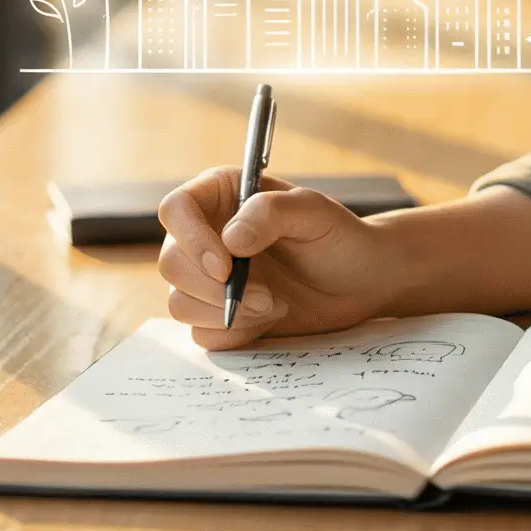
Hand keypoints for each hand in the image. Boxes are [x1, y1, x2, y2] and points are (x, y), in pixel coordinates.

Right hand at [157, 168, 397, 348]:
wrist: (359, 282)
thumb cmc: (338, 238)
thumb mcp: (315, 212)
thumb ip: (271, 213)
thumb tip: (230, 238)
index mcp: (221, 196)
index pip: (176, 209)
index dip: (191, 239)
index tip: (226, 266)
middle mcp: (206, 235)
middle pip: (171, 263)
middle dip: (215, 288)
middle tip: (267, 295)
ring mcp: (208, 278)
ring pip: (180, 303)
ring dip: (228, 313)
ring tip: (274, 304)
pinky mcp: (217, 314)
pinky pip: (201, 334)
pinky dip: (234, 332)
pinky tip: (268, 319)